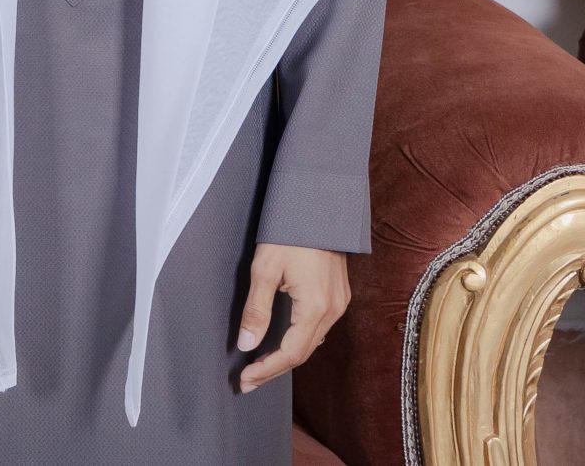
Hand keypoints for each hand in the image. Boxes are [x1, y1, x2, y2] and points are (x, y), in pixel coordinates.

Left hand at [235, 242, 349, 391]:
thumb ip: (257, 310)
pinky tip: (282, 342)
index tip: (245, 380)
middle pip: (303, 351)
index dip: (267, 370)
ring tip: (260, 366)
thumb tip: (247, 344)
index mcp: (316, 307)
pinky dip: (299, 340)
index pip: (291, 353)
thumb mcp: (265, 269)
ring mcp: (339, 302)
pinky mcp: (339, 294)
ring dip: (287, 355)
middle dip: (274, 368)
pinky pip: (319, 327)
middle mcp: (333, 309)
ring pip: (312, 341)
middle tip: (248, 380)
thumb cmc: (290, 232)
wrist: (319, 203)